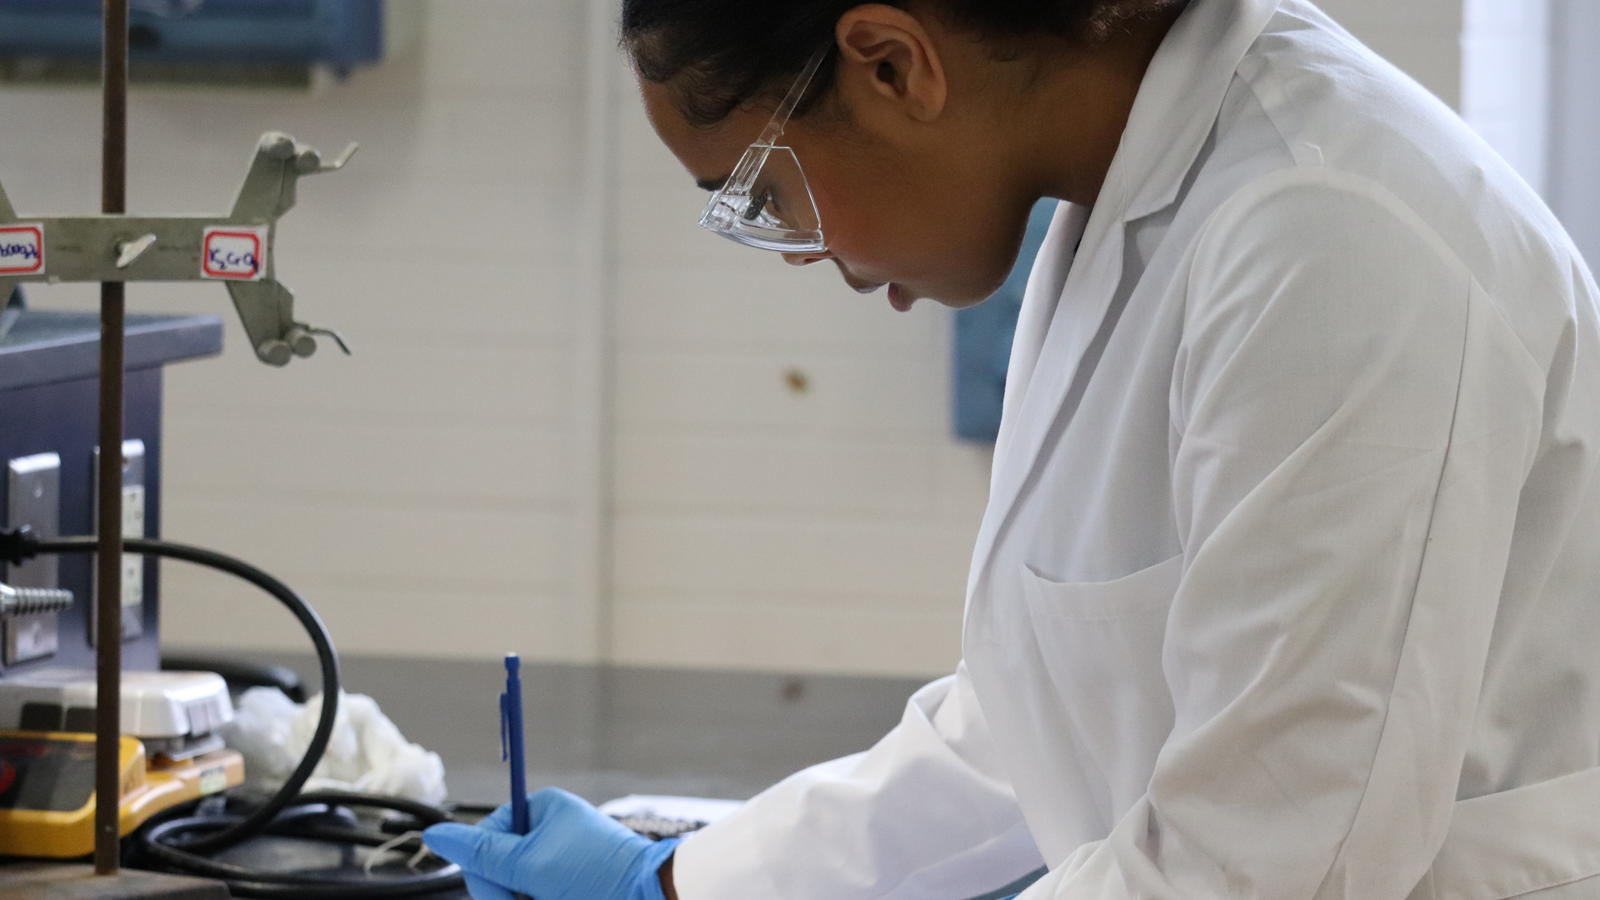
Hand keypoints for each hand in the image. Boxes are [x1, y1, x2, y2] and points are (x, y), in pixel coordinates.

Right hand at [423, 787, 679, 899]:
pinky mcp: (568, 885)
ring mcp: (561, 861)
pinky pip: (534, 892)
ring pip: (516, 886)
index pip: (488, 836)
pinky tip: (554, 898)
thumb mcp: (528, 862)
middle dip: (505, 889)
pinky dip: (536, 898)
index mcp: (544, 809)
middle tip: (522, 898)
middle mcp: (552, 831)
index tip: (497, 887)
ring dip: (520, 897)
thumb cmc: (596, 873)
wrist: (648, 896)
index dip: (485, 866)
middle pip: (499, 865)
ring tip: (549, 897)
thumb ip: (479, 852)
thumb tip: (434, 833)